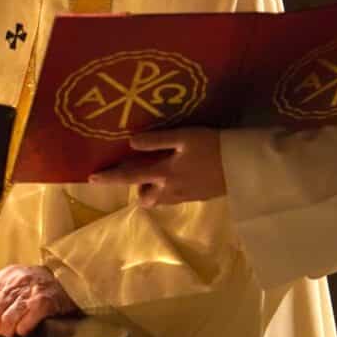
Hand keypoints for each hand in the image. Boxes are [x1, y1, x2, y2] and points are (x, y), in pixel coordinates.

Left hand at [0, 264, 77, 336]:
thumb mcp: (11, 282)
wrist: (67, 280)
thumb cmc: (38, 284)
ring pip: (6, 319)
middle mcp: (15, 282)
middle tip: (1, 330)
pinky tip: (24, 329)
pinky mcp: (43, 303)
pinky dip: (21, 330)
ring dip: (7, 330)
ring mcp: (29, 292)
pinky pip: (24, 323)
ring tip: (12, 331)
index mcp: (5, 276)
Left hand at [93, 127, 225, 207]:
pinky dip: (169, 189)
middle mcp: (171, 190)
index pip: (130, 177)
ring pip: (160, 199)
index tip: (91, 178)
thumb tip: (131, 142)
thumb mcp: (184, 137)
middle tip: (143, 171)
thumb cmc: (214, 145)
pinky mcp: (199, 197)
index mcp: (164, 174)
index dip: (110, 177)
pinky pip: (175, 198)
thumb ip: (157, 140)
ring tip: (162, 170)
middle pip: (145, 197)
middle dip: (140, 188)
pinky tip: (180, 173)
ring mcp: (186, 197)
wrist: (246, 166)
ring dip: (155, 189)